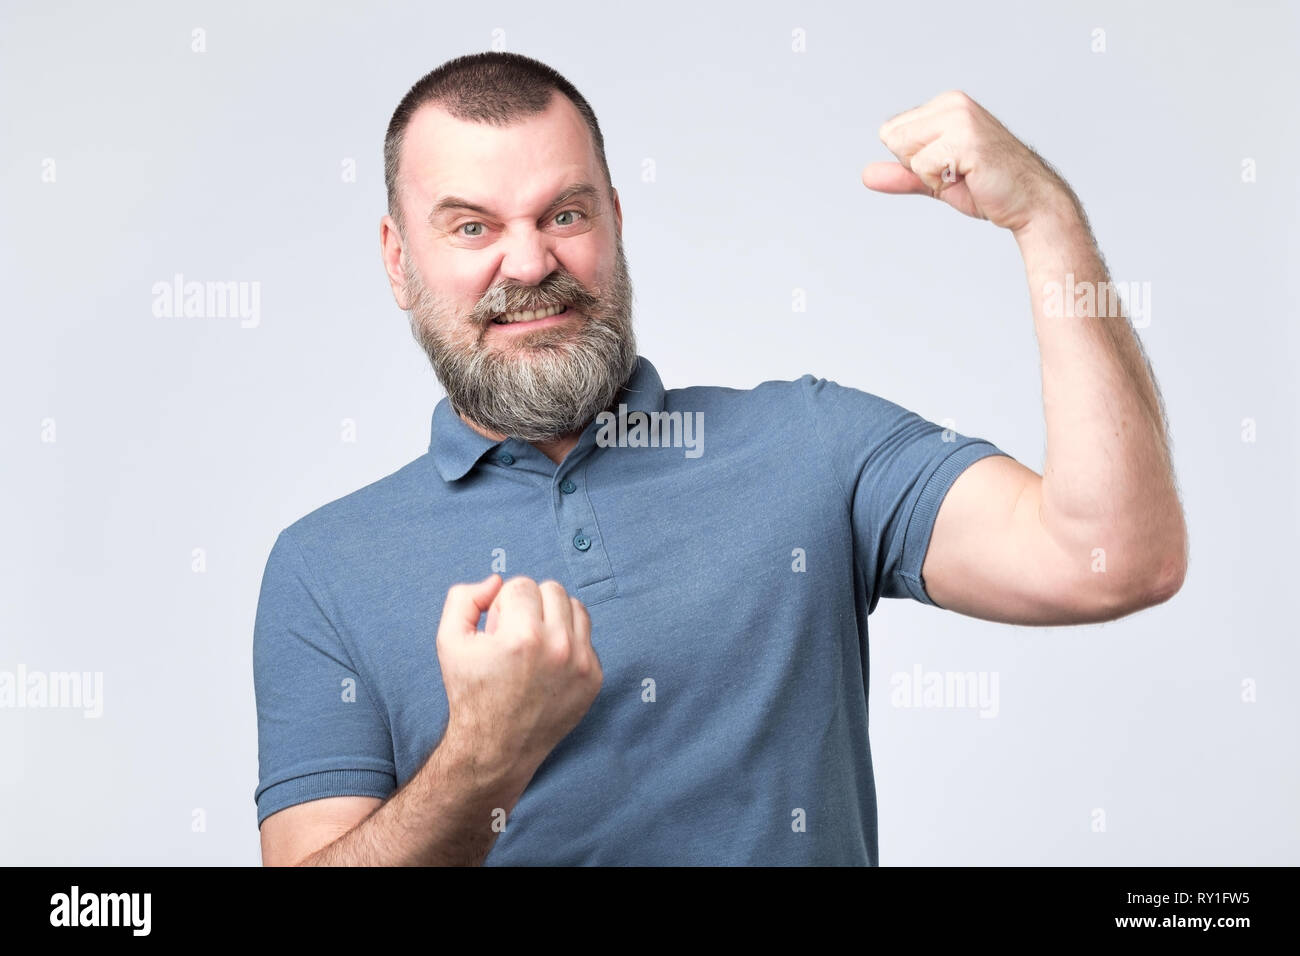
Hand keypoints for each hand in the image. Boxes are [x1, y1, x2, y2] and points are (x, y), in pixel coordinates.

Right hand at [435, 575, 601, 791]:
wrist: (496, 748)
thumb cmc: (471, 693)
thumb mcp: (449, 641)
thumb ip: (464, 598)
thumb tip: (496, 581)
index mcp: (523, 637)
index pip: (521, 584)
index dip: (502, 603)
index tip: (496, 630)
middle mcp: (559, 648)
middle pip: (552, 589)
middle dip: (529, 605)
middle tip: (513, 636)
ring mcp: (582, 665)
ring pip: (575, 607)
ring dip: (553, 617)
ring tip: (532, 644)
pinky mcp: (594, 678)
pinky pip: (586, 636)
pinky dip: (568, 642)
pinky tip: (546, 665)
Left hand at [862, 90, 1079, 234]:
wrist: (1029, 202)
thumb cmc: (987, 187)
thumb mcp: (935, 178)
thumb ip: (902, 173)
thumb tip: (865, 176)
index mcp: (945, 104)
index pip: (891, 132)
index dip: (913, 161)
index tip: (947, 166)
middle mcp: (952, 103)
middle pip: (892, 138)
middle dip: (918, 166)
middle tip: (957, 172)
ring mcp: (960, 117)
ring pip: (905, 152)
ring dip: (930, 175)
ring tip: (965, 173)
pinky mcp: (965, 139)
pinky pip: (922, 167)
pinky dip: (941, 183)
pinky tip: (971, 176)